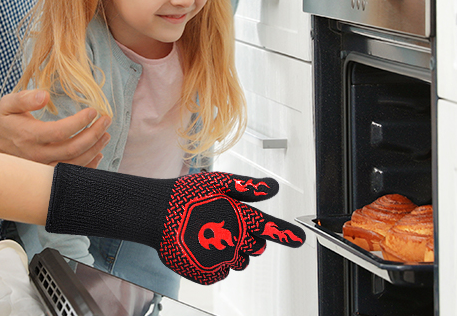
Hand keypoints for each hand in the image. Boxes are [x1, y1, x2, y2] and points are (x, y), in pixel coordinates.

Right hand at [0, 89, 109, 165]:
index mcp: (29, 136)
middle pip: (72, 149)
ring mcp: (42, 168)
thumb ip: (25, 98)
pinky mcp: (47, 175)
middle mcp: (37, 155)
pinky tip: (97, 154)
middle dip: (94, 134)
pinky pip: (70, 175)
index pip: (60, 131)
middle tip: (106, 120)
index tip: (94, 111)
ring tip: (106, 135)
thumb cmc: (5, 122)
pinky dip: (88, 167)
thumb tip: (44, 96)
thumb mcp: (8, 104)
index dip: (80, 122)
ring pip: (74, 164)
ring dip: (94, 149)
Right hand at [152, 171, 305, 283]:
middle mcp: (235, 243)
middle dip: (246, 238)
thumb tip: (273, 188)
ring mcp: (221, 261)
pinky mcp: (208, 274)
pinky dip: (214, 262)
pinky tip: (199, 246)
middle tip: (224, 224)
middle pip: (255, 248)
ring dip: (231, 251)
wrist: (155, 215)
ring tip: (208, 234)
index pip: (272, 230)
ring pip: (239, 262)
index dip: (288, 235)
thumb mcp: (218, 183)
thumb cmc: (186, 196)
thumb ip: (248, 188)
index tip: (300, 239)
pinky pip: (221, 271)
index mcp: (241, 219)